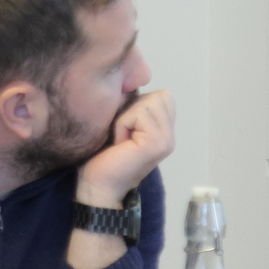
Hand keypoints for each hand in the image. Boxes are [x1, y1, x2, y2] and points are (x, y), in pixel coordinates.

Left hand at [76, 89, 174, 207]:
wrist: (98, 185)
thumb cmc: (104, 156)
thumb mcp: (125, 125)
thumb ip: (138, 108)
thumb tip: (132, 83)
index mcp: (165, 131)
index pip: (164, 95)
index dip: (139, 104)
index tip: (126, 127)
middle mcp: (171, 136)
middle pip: (158, 95)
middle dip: (133, 109)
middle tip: (123, 134)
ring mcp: (167, 140)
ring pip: (148, 101)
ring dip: (126, 117)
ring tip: (121, 138)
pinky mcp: (156, 143)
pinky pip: (138, 113)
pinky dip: (123, 124)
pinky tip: (119, 143)